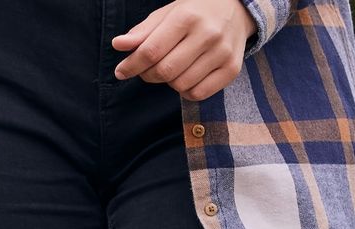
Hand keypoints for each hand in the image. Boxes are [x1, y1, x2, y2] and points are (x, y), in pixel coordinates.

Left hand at [112, 0, 256, 101]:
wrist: (236, 9)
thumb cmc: (193, 13)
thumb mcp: (167, 14)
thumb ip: (142, 32)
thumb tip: (118, 44)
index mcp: (187, 17)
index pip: (151, 51)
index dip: (131, 65)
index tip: (121, 71)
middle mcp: (208, 34)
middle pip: (164, 71)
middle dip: (148, 74)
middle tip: (147, 69)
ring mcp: (222, 52)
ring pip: (180, 85)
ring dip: (168, 82)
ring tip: (172, 67)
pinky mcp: (232, 69)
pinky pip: (198, 94)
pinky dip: (186, 91)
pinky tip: (186, 75)